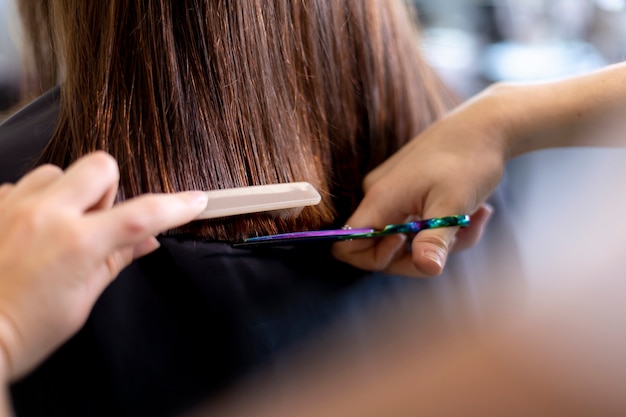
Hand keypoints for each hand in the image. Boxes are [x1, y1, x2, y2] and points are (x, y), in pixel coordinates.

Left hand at [0, 152, 207, 379]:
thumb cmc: (22, 330)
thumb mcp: (81, 300)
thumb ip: (115, 260)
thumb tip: (146, 241)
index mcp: (76, 245)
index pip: (141, 215)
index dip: (175, 207)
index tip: (193, 201)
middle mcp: (44, 216)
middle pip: (100, 165)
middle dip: (109, 187)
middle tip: (98, 219)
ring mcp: (13, 207)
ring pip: (57, 171)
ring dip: (68, 193)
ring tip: (57, 227)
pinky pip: (23, 185)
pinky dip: (35, 202)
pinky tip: (30, 230)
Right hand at [332, 94, 507, 276]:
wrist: (483, 125)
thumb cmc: (469, 159)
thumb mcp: (454, 204)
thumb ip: (435, 239)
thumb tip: (426, 269)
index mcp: (381, 199)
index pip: (346, 244)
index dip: (372, 259)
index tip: (407, 247)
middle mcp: (378, 197)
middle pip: (381, 248)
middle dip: (422, 254)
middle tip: (460, 239)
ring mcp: (391, 195)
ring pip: (405, 239)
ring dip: (440, 241)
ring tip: (476, 221)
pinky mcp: (406, 194)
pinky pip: (415, 225)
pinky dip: (443, 227)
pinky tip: (473, 214)